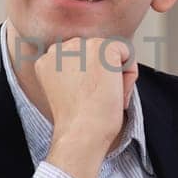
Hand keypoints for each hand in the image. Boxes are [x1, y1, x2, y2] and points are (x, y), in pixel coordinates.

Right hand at [33, 37, 136, 177]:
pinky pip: (127, 53)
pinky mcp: (104, 48)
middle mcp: (62, 47)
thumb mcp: (63, 91)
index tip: (86, 96)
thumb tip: (93, 68)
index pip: (79, 58)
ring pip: (112, 53)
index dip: (88, 78)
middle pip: (95, 53)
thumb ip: (71, 73)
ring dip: (115, 74)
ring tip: (104, 96)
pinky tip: (114, 91)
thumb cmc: (75, 120)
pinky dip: (129, 75)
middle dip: (102, 73)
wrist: (81, 131)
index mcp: (48, 59)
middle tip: (96, 98)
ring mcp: (83, 46)